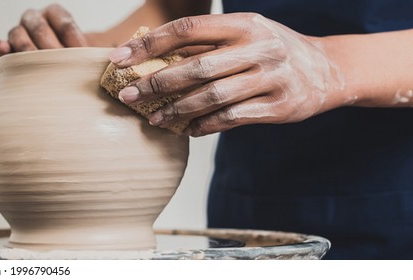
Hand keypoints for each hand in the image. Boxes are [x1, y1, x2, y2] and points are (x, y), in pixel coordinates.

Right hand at [0, 4, 89, 56]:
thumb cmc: (75, 57)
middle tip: (59, 63)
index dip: (74, 41)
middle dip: (50, 47)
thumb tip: (108, 55)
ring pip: (17, 34)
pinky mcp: (6, 48)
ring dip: (26, 48)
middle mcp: (35, 18)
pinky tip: (3, 49)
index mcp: (55, 13)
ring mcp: (18, 31)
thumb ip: (90, 51)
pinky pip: (1, 47)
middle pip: (40, 28)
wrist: (59, 65)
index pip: (64, 24)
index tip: (82, 58)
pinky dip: (2, 48)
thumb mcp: (85, 51)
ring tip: (34, 61)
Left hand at [108, 13, 345, 136]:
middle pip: (196, 67)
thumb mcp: (244, 35)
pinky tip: (186, 129)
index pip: (188, 29)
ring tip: (153, 119)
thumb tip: (147, 57)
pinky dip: (204, 125)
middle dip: (156, 83)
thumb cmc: (270, 51)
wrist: (329, 70)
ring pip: (212, 97)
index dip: (150, 44)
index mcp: (244, 24)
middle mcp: (260, 47)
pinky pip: (232, 118)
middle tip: (129, 96)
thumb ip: (204, 45)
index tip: (120, 58)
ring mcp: (272, 78)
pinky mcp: (280, 107)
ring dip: (177, 110)